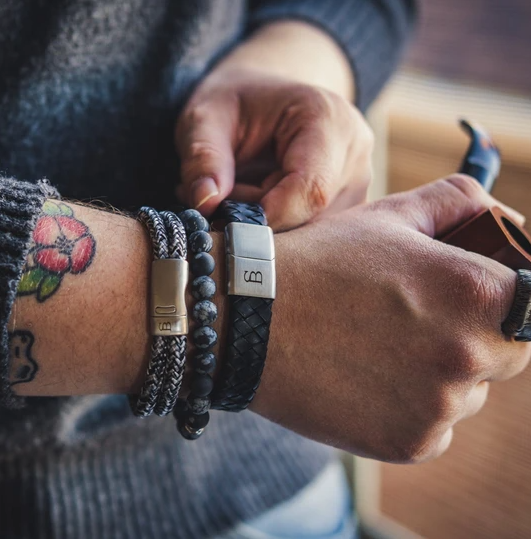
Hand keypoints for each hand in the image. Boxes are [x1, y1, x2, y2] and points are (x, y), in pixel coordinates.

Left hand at [175, 68, 372, 230]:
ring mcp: (357, 183)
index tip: (225, 218)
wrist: (262, 99)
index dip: (267, 215)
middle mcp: (354, 154)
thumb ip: (203, 158)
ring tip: (240, 192)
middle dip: (260, 220)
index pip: (310, 189)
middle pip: (311, 215)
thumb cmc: (236, 103)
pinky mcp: (350, 204)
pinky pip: (314, 233)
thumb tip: (205, 203)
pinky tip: (261, 203)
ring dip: (268, 225)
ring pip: (312, 230)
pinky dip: (280, 227)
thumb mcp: (206, 117)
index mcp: (328, 119)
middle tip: (222, 199)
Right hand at [253, 175, 530, 462]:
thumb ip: (456, 203)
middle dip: (475, 335)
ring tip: (379, 347)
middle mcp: (467, 354)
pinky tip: (367, 378)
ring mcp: (439, 407)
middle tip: (417, 319)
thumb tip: (498, 213)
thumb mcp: (387, 217)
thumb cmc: (319, 263)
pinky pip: (435, 426)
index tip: (474, 298)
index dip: (506, 297)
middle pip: (508, 353)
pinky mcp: (411, 443)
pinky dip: (412, 407)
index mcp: (474, 291)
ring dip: (440, 374)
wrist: (250, 321)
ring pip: (468, 393)